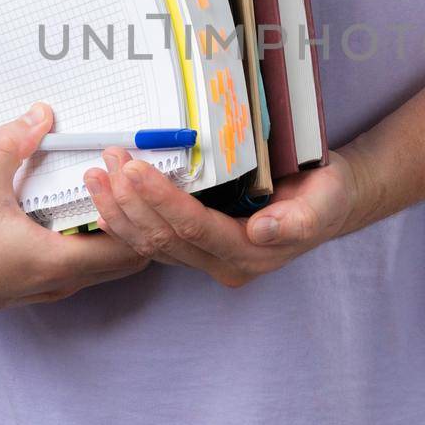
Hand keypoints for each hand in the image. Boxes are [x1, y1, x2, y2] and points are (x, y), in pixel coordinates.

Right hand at [0, 103, 149, 312]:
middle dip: (134, 224)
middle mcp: (57, 283)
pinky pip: (81, 270)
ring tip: (106, 197)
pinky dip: (90, 245)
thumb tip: (38, 116)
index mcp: (54, 262)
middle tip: (126, 189)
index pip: (127, 248)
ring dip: (113, 236)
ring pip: (104, 269)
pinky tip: (75, 216)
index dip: (136, 214)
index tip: (128, 184)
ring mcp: (47, 289)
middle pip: (125, 261)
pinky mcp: (34, 288)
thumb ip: (10, 146)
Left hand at [83, 147, 377, 287]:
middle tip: (108, 160)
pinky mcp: (194, 247)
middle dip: (129, 200)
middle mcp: (222, 263)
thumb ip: (297, 221)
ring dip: (118, 210)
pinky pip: (150, 239)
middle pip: (162, 238)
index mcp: (249, 255)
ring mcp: (205, 259)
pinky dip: (124, 218)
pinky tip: (105, 196)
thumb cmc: (326, 197)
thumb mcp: (325, 203)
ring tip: (96, 174)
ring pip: (148, 243)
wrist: (327, 203)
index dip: (160, 200)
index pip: (193, 228)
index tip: (134, 168)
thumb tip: (263, 231)